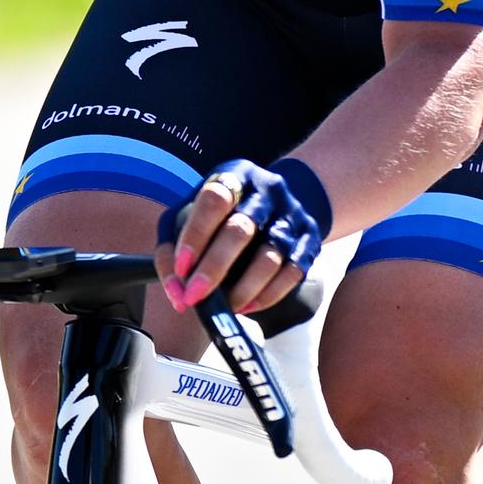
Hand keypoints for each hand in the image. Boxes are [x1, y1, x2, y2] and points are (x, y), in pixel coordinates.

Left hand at [154, 158, 330, 313]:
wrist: (283, 197)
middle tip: (195, 297)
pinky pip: (292, 273)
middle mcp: (266, 191)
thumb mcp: (191, 213)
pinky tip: (248, 307)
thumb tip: (176, 292)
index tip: (182, 268)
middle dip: (214, 267)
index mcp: (233, 175)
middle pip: (241, 229)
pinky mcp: (310, 240)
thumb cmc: (223, 212)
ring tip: (224, 308)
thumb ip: (172, 248)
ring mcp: (292, 215)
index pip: (214, 199)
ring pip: (271, 256)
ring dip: (244, 289)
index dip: (196, 235)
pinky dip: (268, 296)